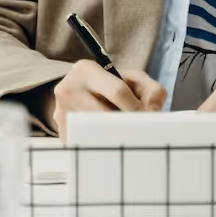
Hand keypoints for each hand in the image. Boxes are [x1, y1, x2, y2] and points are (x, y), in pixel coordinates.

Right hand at [50, 61, 165, 141]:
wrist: (81, 94)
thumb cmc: (112, 87)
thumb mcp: (133, 80)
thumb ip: (150, 89)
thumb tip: (153, 110)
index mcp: (85, 70)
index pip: (118, 91)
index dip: (137, 108)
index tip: (148, 119)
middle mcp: (68, 89)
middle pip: (106, 115)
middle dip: (128, 125)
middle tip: (141, 133)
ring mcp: (61, 113)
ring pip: (98, 132)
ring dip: (117, 138)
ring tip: (127, 137)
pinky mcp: (62, 134)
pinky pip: (89, 144)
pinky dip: (105, 146)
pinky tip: (112, 142)